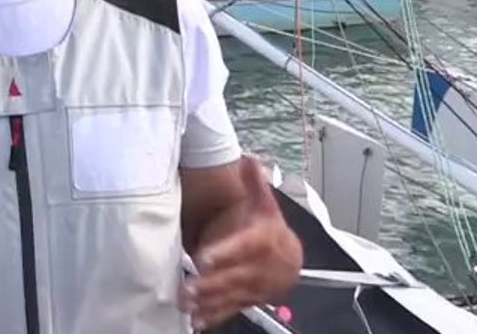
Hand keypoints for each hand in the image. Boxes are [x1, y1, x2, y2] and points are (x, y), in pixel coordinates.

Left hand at [180, 155, 301, 329]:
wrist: (290, 261)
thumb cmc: (269, 229)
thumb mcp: (265, 205)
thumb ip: (255, 184)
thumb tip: (250, 158)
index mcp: (266, 240)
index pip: (247, 247)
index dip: (226, 252)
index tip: (204, 257)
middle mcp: (263, 267)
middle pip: (237, 276)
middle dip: (212, 283)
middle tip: (188, 286)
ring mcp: (256, 288)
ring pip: (233, 296)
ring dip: (209, 301)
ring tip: (186, 302)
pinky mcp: (249, 301)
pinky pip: (232, 310)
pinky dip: (215, 317)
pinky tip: (197, 321)